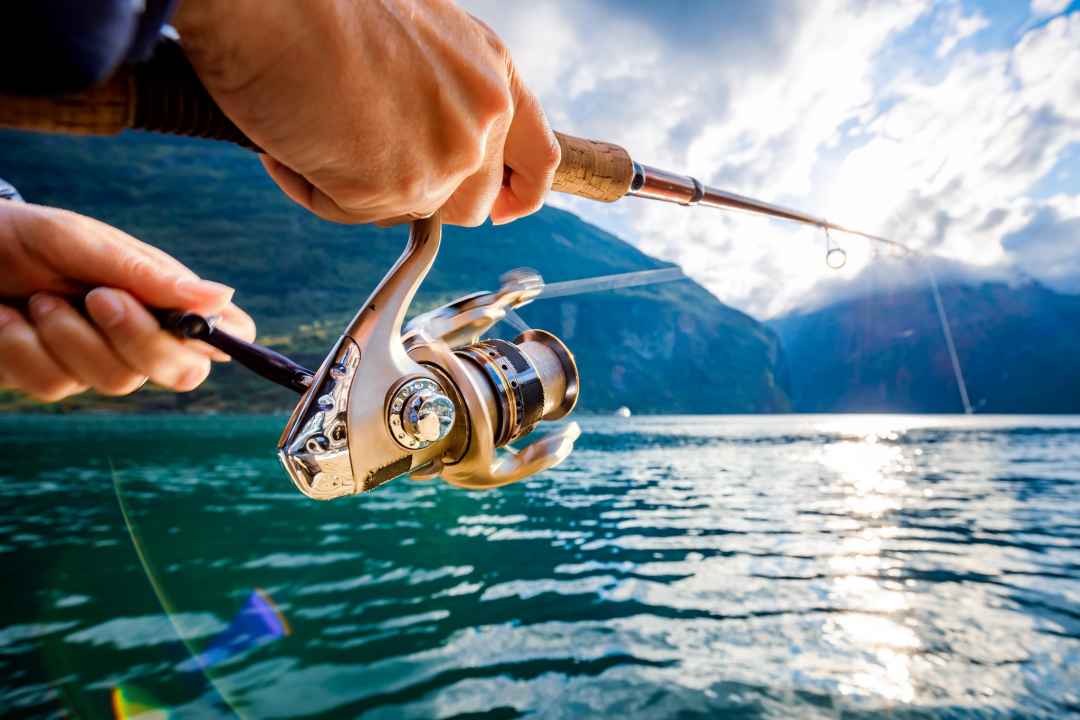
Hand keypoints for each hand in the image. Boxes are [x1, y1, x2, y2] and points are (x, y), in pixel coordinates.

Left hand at [0, 202, 254, 401]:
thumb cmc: (26, 236)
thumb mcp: (83, 242)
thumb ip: (147, 275)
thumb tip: (222, 297)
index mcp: (164, 296)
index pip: (227, 333)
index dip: (225, 339)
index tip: (194, 326)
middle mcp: (141, 334)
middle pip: (182, 372)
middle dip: (140, 340)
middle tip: (99, 297)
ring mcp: (98, 361)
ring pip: (115, 381)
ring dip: (67, 335)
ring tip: (38, 296)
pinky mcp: (52, 377)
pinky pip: (54, 386)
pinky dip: (23, 346)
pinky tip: (8, 318)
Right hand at [173, 0, 559, 226]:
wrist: (273, 6)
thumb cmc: (327, 9)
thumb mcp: (418, 41)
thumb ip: (444, 96)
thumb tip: (425, 141)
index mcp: (493, 74)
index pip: (538, 158)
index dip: (520, 193)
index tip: (502, 210)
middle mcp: (482, 117)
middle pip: (473, 203)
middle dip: (426, 196)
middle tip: (371, 161)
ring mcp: (447, 156)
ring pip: (410, 213)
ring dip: (364, 189)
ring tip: (320, 132)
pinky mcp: (399, 188)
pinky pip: (354, 213)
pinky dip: (316, 188)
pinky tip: (293, 143)